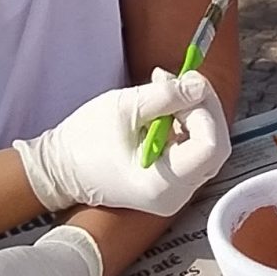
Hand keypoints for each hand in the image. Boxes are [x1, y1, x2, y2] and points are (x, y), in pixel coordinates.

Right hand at [13, 69, 229, 215]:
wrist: (61, 168)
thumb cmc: (84, 141)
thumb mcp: (125, 107)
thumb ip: (167, 95)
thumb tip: (200, 84)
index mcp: (162, 185)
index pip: (210, 147)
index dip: (204, 111)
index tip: (185, 86)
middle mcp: (175, 196)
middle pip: (214, 147)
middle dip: (202, 108)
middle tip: (182, 80)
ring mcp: (176, 192)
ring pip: (207, 145)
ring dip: (193, 112)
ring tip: (165, 88)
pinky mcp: (173, 182)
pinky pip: (193, 149)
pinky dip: (185, 123)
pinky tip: (164, 107)